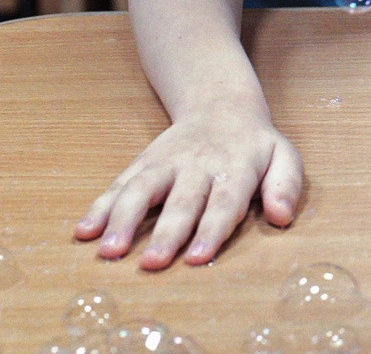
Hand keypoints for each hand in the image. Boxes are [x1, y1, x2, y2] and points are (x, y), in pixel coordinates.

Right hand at [73, 103, 300, 268]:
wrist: (220, 105)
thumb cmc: (253, 146)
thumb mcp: (283, 157)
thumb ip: (286, 186)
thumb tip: (283, 217)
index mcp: (235, 168)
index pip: (224, 202)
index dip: (211, 230)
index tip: (196, 258)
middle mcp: (197, 166)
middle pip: (181, 201)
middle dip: (166, 233)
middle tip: (151, 264)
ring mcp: (165, 163)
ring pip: (141, 190)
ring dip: (122, 220)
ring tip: (108, 251)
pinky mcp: (141, 164)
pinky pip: (118, 184)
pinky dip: (99, 207)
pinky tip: (83, 232)